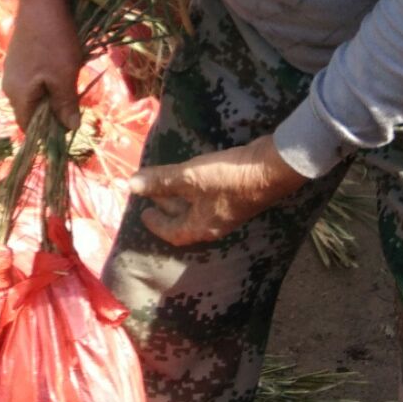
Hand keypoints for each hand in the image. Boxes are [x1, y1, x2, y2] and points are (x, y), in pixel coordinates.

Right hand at [1, 0, 83, 131]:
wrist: (41, 2)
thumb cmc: (53, 42)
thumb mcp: (64, 76)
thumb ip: (65, 105)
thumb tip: (71, 128)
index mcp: (18, 95)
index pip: (28, 127)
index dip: (48, 132)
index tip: (68, 124)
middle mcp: (9, 86)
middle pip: (29, 111)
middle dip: (50, 113)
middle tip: (73, 103)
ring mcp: (11, 71)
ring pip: (31, 95)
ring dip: (49, 96)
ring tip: (68, 83)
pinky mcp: (17, 58)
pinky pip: (30, 80)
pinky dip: (45, 82)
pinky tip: (58, 68)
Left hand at [128, 136, 308, 245]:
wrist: (272, 168)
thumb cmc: (227, 177)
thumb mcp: (190, 177)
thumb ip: (160, 181)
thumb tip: (130, 185)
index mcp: (202, 227)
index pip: (173, 233)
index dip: (156, 224)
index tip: (143, 212)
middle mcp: (215, 224)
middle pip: (185, 222)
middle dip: (168, 209)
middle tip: (153, 194)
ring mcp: (229, 211)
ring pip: (198, 209)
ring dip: (182, 198)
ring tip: (170, 183)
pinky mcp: (237, 196)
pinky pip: (209, 198)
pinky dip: (196, 190)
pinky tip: (195, 175)